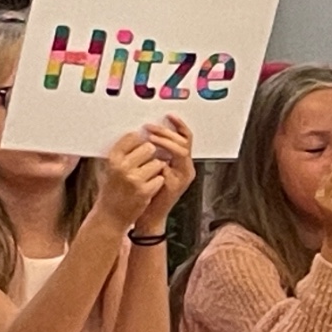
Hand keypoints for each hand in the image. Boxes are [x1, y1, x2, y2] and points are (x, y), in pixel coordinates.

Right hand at [92, 132, 167, 233]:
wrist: (110, 216)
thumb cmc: (113, 190)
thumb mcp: (112, 169)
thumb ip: (124, 154)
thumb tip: (139, 135)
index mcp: (113, 158)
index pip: (132, 137)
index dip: (141, 140)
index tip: (143, 143)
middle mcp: (122, 167)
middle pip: (149, 148)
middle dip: (152, 154)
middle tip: (147, 162)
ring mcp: (134, 179)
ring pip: (158, 163)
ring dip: (156, 170)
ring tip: (146, 178)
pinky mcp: (144, 191)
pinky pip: (160, 178)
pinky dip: (157, 182)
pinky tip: (148, 188)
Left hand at [136, 116, 195, 233]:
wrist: (148, 216)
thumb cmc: (147, 192)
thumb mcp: (152, 168)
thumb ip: (154, 154)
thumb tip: (145, 134)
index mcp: (182, 162)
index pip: (186, 138)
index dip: (179, 126)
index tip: (169, 116)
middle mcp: (186, 169)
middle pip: (184, 142)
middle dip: (166, 132)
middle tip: (150, 127)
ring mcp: (182, 177)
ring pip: (180, 151)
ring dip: (164, 142)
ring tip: (149, 138)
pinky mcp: (175, 186)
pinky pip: (169, 167)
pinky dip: (159, 159)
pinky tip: (148, 157)